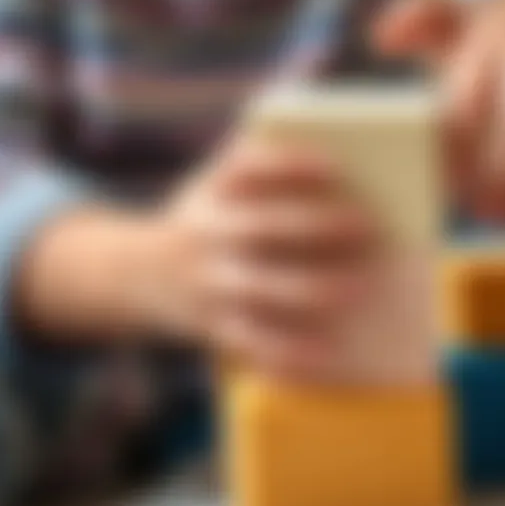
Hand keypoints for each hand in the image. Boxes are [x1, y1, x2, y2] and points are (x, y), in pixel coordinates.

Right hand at [18, 142, 376, 378]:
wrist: (136, 274)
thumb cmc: (207, 218)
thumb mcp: (215, 182)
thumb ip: (259, 162)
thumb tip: (327, 152)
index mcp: (213, 192)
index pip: (250, 168)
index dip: (290, 165)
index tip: (334, 166)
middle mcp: (207, 234)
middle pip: (262, 226)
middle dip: (315, 226)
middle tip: (368, 226)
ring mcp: (209, 283)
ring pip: (260, 289)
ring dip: (310, 289)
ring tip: (357, 288)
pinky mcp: (214, 326)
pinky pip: (252, 343)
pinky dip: (289, 352)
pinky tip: (327, 353)